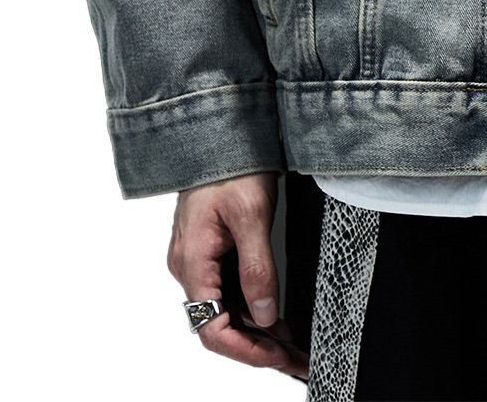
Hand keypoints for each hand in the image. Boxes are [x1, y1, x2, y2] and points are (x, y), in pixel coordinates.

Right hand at [169, 172, 309, 378]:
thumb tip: (265, 315)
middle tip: (297, 359)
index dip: (245, 351)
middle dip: (257, 348)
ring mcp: (197, 257)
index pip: (212, 328)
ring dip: (255, 331)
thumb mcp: (252, 215)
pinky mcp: (208, 248)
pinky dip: (250, 307)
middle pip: (218, 324)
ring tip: (293, 345)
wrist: (221, 127)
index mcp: (192, 261)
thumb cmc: (232, 163)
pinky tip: (275, 317)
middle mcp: (189, 265)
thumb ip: (257, 269)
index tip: (278, 358)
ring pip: (224, 309)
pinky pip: (226, 288)